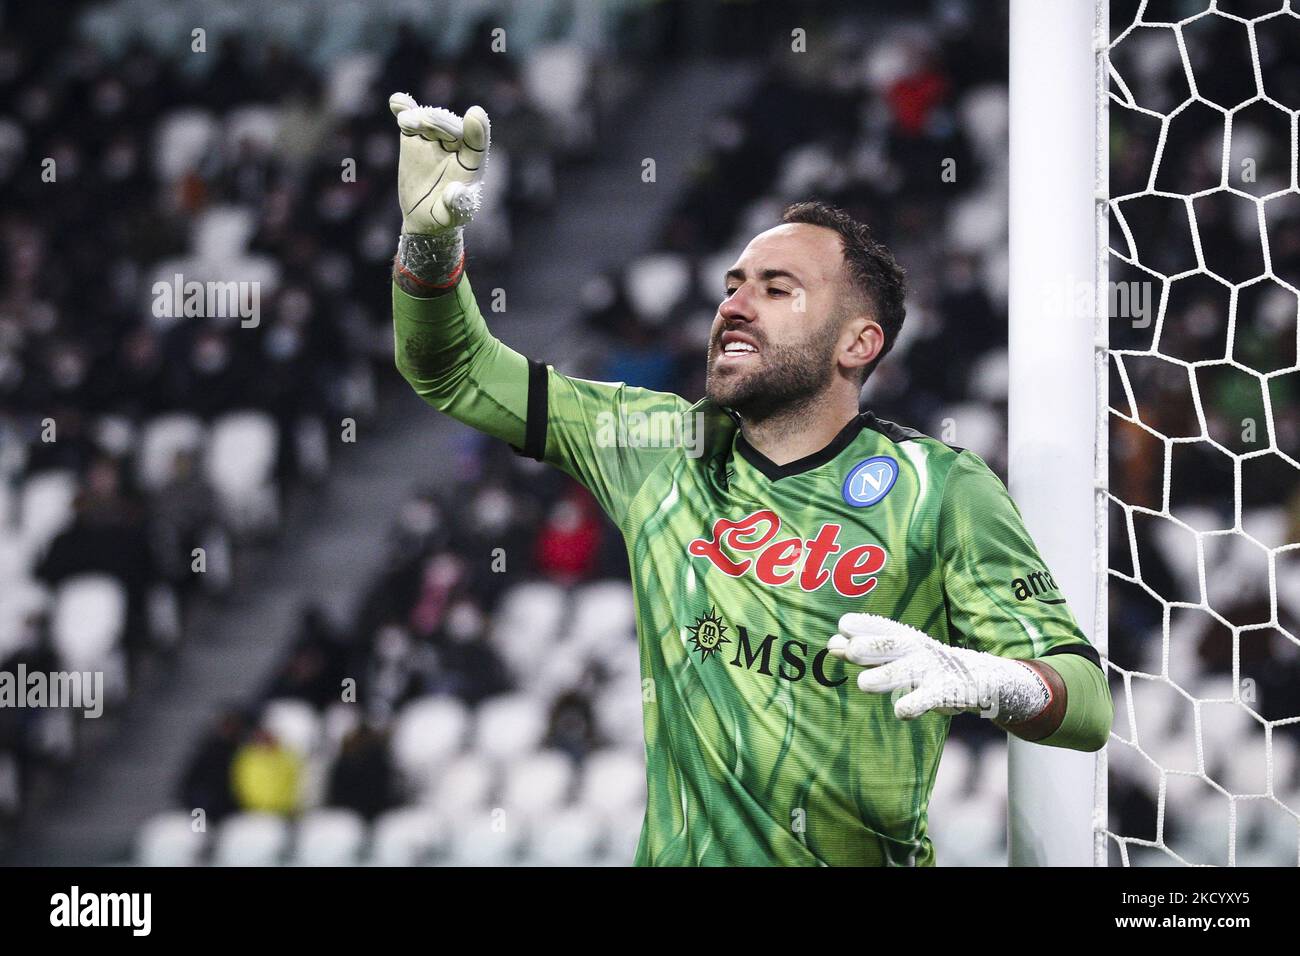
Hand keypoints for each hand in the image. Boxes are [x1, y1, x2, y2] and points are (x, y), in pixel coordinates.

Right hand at [389, 92, 490, 234]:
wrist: (423, 217)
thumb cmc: (445, 217)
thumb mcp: (452, 217)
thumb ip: (457, 205)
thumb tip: (455, 191)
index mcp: (472, 163)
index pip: (478, 142)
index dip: (477, 129)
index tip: (474, 114)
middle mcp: (456, 146)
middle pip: (451, 127)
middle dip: (439, 124)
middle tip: (423, 125)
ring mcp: (434, 140)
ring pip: (430, 120)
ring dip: (419, 117)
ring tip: (406, 122)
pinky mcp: (413, 138)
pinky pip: (409, 120)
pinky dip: (404, 109)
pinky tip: (397, 101)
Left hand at [827, 613, 1050, 722]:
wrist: (983, 678)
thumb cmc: (927, 664)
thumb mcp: (900, 653)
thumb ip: (866, 649)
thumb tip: (831, 644)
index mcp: (905, 637)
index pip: (880, 627)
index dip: (860, 627)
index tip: (841, 629)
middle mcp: (917, 650)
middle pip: (890, 646)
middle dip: (868, 646)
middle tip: (847, 650)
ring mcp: (932, 671)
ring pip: (905, 674)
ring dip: (883, 677)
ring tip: (863, 683)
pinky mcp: (946, 693)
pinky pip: (927, 699)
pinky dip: (913, 705)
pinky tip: (901, 712)